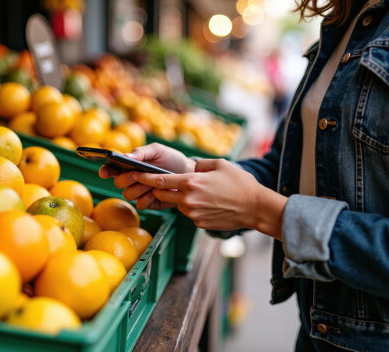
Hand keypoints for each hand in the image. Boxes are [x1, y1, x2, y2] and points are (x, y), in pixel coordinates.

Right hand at [98, 143, 195, 209]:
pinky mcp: (149, 203)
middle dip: (127, 178)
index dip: (105, 170)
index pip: (111, 169)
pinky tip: (157, 192)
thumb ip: (141, 152)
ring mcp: (139, 192)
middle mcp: (131, 180)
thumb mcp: (157, 150)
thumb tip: (125, 156)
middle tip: (138, 174)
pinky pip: (141, 205)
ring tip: (152, 182)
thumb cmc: (170, 158)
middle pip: (118, 183)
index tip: (104, 172)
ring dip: (140, 188)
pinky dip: (148, 198)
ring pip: (128, 195)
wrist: (188, 172)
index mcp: (129, 166)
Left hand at [134, 159, 286, 238]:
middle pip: (163, 195)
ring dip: (180, 198)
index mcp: (191, 182)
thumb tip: (191, 168)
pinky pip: (189, 213)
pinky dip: (193, 208)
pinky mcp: (199, 223)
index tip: (133, 175)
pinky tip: (209, 203)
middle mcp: (188, 199)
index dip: (144, 178)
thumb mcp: (220, 164)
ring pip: (177, 204)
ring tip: (201, 193)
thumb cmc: (240, 183)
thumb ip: (200, 164)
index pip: (159, 181)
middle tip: (162, 184)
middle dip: (159, 190)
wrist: (255, 207)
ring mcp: (193, 213)